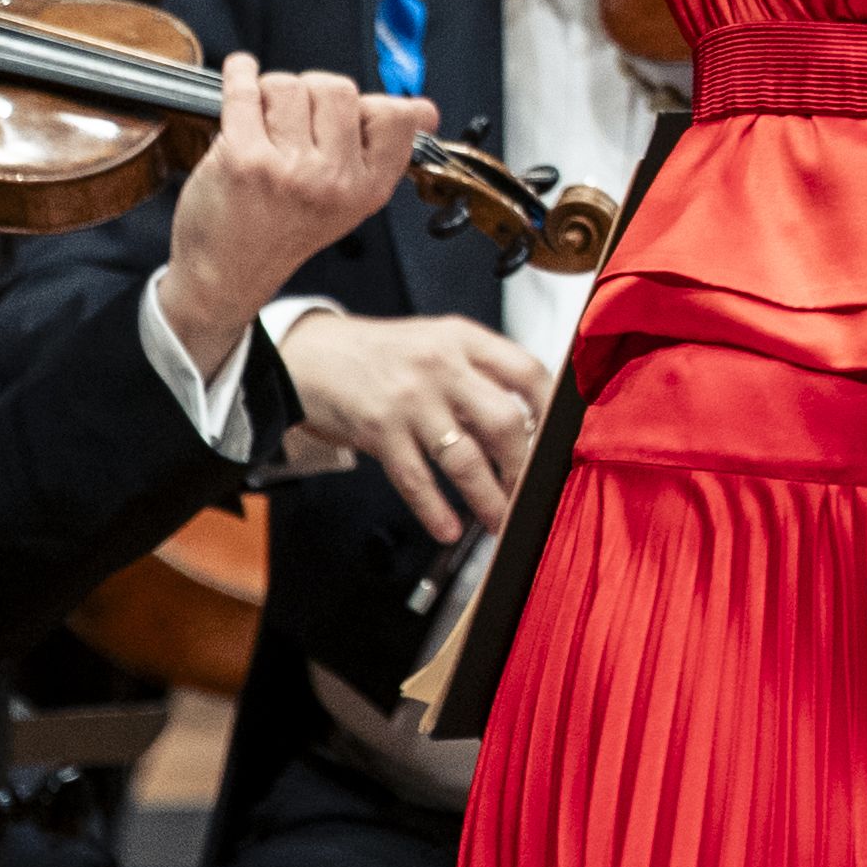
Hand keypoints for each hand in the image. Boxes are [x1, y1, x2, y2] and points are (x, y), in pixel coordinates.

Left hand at [157, 55, 433, 367]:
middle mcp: (333, 180)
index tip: (352, 113)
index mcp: (368, 190)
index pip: (395, 116)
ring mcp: (288, 169)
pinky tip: (239, 74)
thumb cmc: (285, 230)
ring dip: (273, 93)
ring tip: (266, 122)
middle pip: (338, 88)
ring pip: (289, 85)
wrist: (227, 272)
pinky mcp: (242, 158)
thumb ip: (381, 152)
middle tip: (297, 120)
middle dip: (314, 93)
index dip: (371, 105)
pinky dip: (238, 73)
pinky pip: (245, 88)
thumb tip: (424, 110)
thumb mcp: (349, 201)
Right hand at [277, 309, 553, 544]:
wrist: (310, 356)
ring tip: (499, 521)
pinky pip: (416, 479)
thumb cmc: (382, 355)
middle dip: (522, 467)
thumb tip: (529, 424)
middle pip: (504, 422)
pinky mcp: (379, 431)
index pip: (528, 372)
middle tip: (527, 493)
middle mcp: (440, 365)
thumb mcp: (436, 344)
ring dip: (488, 498)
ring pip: (464, 459)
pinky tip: (449, 528)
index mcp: (463, 338)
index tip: (556, 442)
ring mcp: (409, 399)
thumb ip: (479, 374)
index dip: (550, 412)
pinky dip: (436, 510)